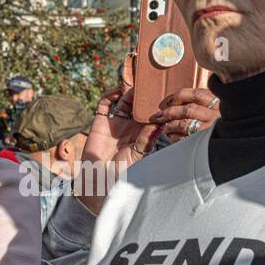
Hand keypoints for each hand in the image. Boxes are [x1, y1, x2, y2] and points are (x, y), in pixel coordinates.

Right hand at [76, 85, 159, 215]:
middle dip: (145, 95)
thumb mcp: (137, 156)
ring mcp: (115, 123)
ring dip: (130, 92)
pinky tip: (118, 91)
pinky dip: (110, 94)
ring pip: (124, 101)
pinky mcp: (100, 122)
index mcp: (142, 135)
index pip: (152, 116)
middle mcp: (130, 127)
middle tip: (152, 82)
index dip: (157, 106)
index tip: (166, 95)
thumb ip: (146, 140)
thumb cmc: (121, 174)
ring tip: (137, 83)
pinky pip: (105, 104)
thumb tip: (159, 124)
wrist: (98, 181)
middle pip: (139, 105)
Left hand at [148, 87, 220, 137]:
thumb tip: (169, 104)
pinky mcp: (204, 143)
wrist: (227, 145)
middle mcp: (215, 115)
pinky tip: (171, 136)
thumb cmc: (216, 124)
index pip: (196, 95)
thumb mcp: (213, 109)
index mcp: (218, 103)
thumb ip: (197, 102)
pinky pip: (185, 139)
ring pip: (184, 124)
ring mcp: (210, 130)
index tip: (166, 102)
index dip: (177, 97)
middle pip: (188, 109)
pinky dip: (174, 137)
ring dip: (170, 125)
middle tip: (159, 115)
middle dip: (170, 112)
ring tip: (164, 127)